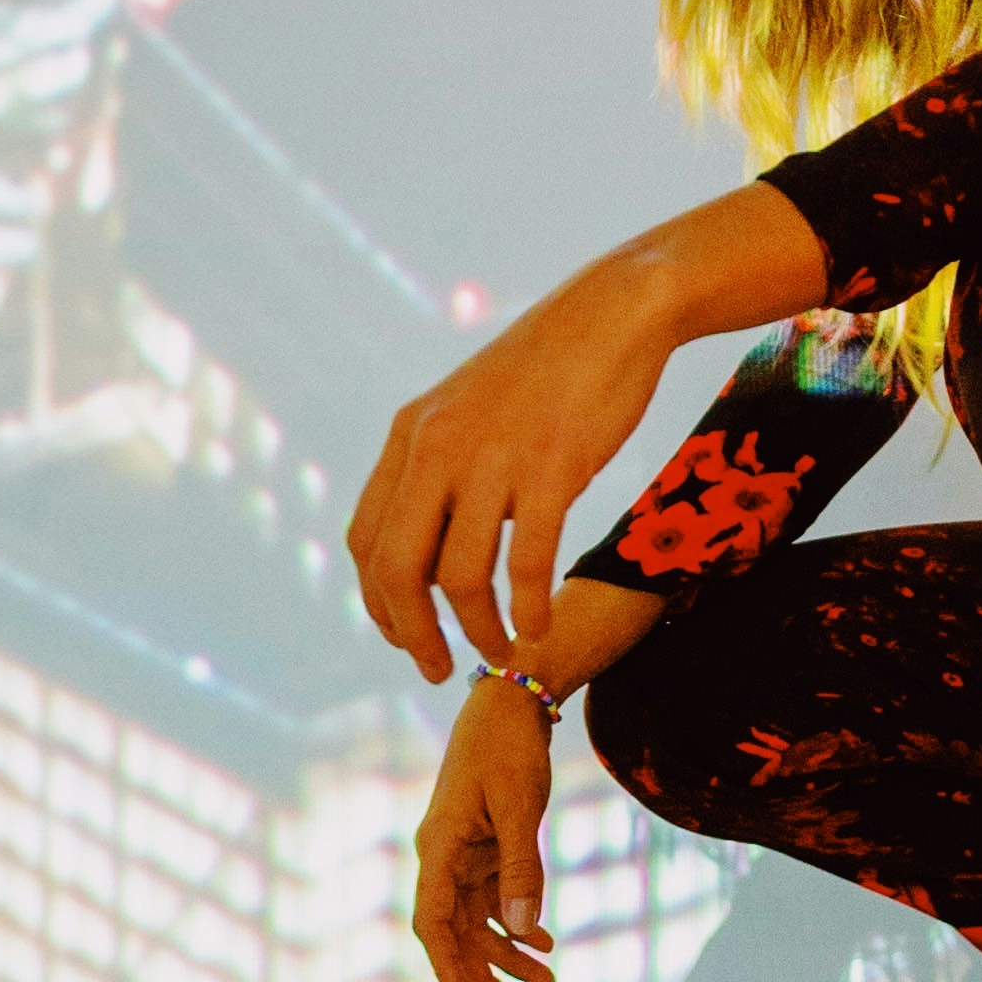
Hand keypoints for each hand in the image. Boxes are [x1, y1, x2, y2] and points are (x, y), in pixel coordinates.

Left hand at [346, 184, 829, 679]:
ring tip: (503, 654)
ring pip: (460, 574)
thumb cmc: (552, 366)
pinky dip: (526, 607)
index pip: (367, 540)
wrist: (614, 312)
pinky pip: (525, 560)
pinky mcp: (550, 467)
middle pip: (397, 568)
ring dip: (476, 631)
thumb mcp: (472, 408)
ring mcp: (492, 458)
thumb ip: (445, 466)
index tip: (405, 636)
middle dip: (412, 633)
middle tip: (439, 669)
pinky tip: (540, 627)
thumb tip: (439, 535)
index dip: (379, 603)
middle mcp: (437, 448)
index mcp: (411, 435)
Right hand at [414, 677, 556, 981]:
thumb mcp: (519, 809)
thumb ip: (521, 869)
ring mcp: (462, 855)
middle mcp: (443, 858)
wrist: (510, 702)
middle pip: (457, 932)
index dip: (448, 966)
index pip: (433, 922)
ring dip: (510, 953)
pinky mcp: (483, 848)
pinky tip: (543, 943)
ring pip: (479, 920)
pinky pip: (494, 898)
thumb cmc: (508, 748)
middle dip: (488, 975)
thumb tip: (523, 929)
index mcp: (438, 848)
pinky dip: (518, 922)